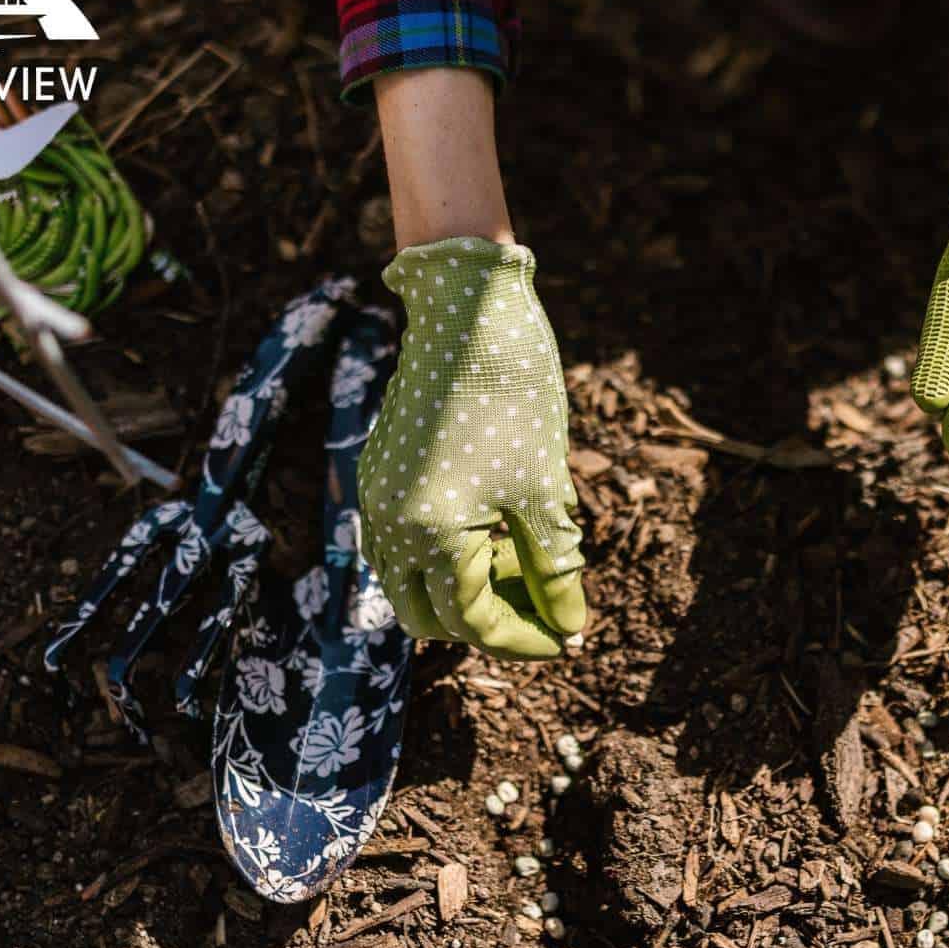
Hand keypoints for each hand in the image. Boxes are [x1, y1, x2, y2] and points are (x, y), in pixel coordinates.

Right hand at [358, 237, 588, 659]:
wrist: (466, 308)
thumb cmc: (513, 394)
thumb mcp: (544, 487)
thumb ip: (554, 566)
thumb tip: (570, 624)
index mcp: (429, 534)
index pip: (474, 623)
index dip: (526, 638)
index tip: (568, 639)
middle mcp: (390, 526)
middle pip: (431, 618)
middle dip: (488, 625)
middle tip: (543, 611)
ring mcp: (377, 499)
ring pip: (410, 584)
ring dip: (462, 593)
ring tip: (521, 569)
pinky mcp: (379, 475)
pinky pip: (402, 545)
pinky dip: (444, 558)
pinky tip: (493, 533)